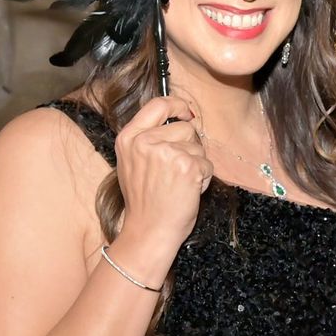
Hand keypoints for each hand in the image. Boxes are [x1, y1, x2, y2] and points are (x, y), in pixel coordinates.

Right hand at [109, 95, 209, 280]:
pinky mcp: (187, 165)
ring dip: (196, 163)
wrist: (149, 231)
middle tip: (175, 171)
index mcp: (129, 138)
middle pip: (185, 127)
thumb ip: (149, 139)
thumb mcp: (133, 163)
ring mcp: (166, 152)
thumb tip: (181, 118)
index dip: (177, 105)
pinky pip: (207, 163)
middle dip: (189, 146)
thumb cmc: (145, 202)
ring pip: (198, 146)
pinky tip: (188, 190)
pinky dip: (204, 178)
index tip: (186, 112)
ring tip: (179, 183)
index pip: (157, 105)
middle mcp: (145, 142)